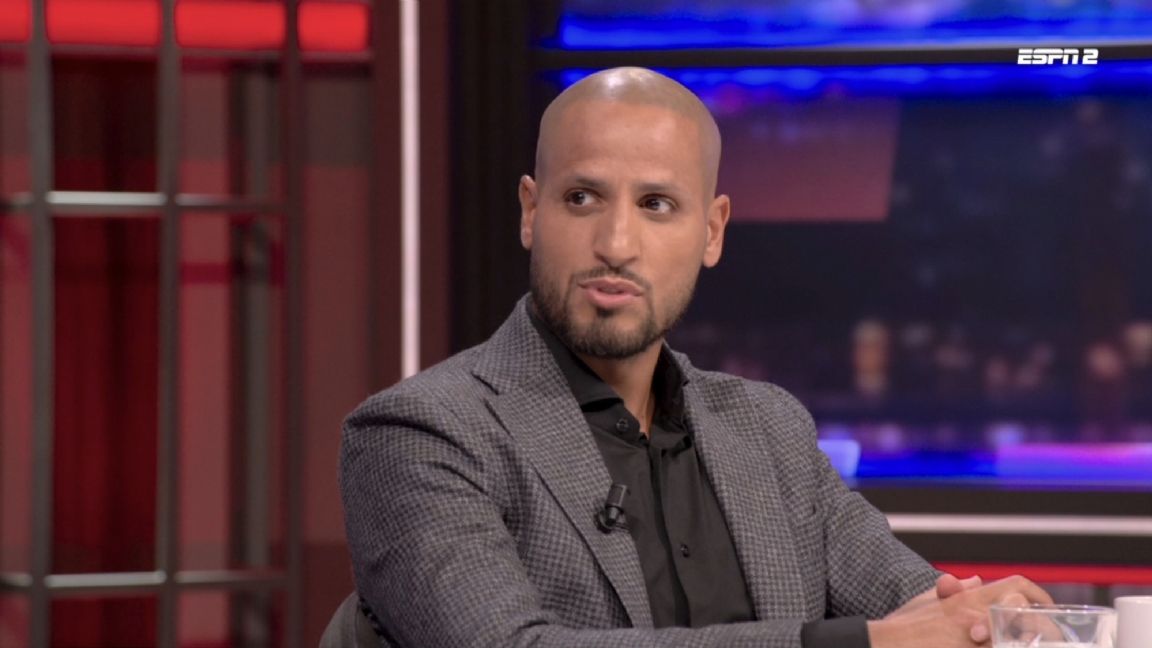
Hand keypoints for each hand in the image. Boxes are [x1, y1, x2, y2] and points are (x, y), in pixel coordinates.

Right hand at [867, 575, 1053, 647]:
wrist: (884, 644)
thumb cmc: (902, 628)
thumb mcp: (926, 602)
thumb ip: (955, 592)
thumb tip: (976, 581)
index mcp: (969, 599)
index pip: (1017, 587)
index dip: (1039, 597)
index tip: (1050, 610)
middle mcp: (978, 616)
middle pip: (1026, 616)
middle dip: (1041, 629)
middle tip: (1046, 638)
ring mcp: (974, 639)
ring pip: (1013, 640)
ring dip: (1021, 641)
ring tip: (1029, 643)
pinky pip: (996, 646)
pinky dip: (1003, 646)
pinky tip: (1001, 646)